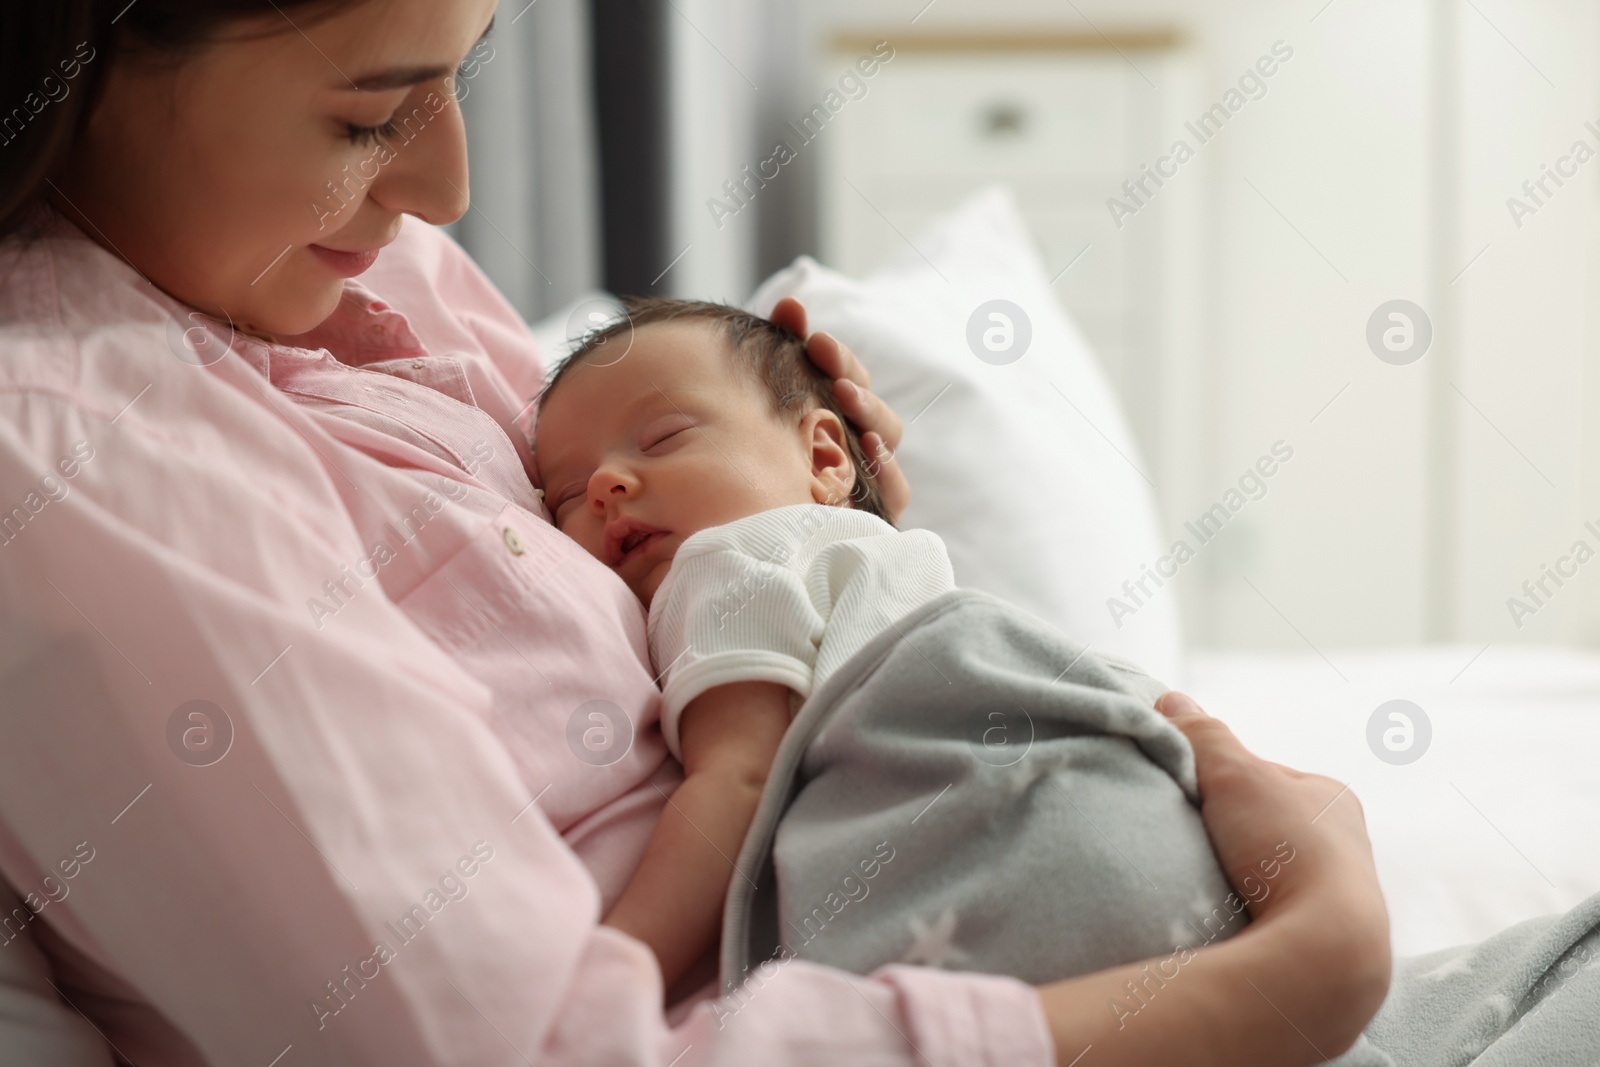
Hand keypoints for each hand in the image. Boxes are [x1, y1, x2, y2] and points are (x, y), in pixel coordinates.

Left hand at [769, 296, 909, 520]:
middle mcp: (854, 443)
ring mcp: (863, 478)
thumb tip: (792, 305)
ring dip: (872, 419)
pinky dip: (887, 474)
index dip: (840, 359)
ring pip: (885, 445)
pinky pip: (892, 495)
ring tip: (848, 402)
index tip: (815, 341)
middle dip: (857, 388)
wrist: (739, 520)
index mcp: (833, 413)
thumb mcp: (765, 397)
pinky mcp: (864, 514)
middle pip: (873, 410)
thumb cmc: (755, 450)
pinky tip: (868, 452)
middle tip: (833, 377)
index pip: (850, 379)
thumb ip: (781, 347)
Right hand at [1034, 694, 1391, 1066]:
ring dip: (1237, 878)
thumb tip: (1171, 699)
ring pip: (1270, 875)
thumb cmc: (1287, 849)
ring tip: (1203, 886)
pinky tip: (1223, 918)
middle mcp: (1346, 846)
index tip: (1190, 799)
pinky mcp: (1325, 944)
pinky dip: (1246, 913)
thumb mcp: (1234, 774)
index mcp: (1332, 799)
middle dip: (1230, 833)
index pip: (1261, 778)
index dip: (1218, 783)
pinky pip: (1272, 916)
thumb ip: (1202, 735)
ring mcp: (1339, 899)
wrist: (1325, 949)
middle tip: (1192, 842)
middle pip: (1264, 827)